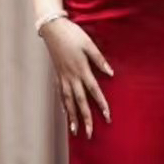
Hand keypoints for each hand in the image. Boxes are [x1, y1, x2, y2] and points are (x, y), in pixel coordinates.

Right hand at [39, 18, 112, 138]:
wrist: (52, 29)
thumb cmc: (73, 34)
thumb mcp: (89, 44)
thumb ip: (99, 60)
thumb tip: (110, 73)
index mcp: (81, 69)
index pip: (94, 91)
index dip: (101, 104)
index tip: (107, 117)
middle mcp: (71, 77)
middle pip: (80, 102)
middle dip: (85, 119)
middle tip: (89, 134)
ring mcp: (62, 77)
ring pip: (68, 101)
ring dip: (72, 117)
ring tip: (74, 130)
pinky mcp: (57, 75)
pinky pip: (61, 94)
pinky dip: (64, 105)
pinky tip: (66, 113)